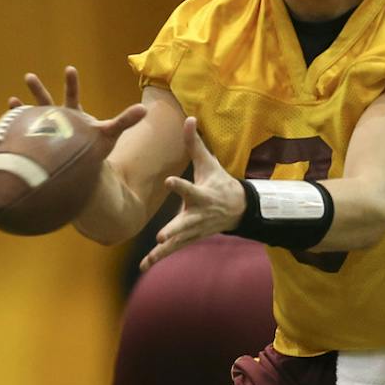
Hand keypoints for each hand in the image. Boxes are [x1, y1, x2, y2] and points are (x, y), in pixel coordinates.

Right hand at [13, 65, 147, 163]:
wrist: (84, 171)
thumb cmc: (96, 150)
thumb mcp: (110, 133)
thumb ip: (125, 121)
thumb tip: (144, 109)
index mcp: (75, 116)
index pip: (73, 96)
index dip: (71, 83)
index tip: (70, 69)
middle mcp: (58, 121)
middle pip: (48, 103)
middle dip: (39, 91)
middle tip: (29, 76)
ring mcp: (46, 133)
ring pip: (33, 118)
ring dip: (23, 109)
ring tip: (12, 99)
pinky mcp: (39, 147)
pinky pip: (25, 137)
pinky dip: (17, 130)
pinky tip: (7, 129)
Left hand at [140, 118, 246, 271]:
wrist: (239, 210)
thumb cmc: (220, 182)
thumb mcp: (209, 163)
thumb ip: (195, 143)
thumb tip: (188, 117)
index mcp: (202, 195)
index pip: (190, 189)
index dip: (179, 185)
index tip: (168, 181)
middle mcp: (198, 215)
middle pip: (185, 224)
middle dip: (174, 231)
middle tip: (162, 237)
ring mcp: (195, 230)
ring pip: (178, 242)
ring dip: (164, 251)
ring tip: (149, 259)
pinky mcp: (190, 238)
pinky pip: (174, 250)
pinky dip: (159, 258)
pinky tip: (144, 266)